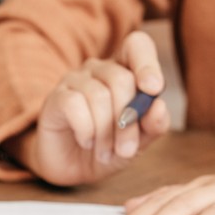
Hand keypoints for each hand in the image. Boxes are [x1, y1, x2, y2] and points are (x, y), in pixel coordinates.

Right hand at [10, 31, 169, 185]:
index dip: (147, 64)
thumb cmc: (109, 149)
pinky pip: (75, 105)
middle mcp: (99, 69)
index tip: (154, 90)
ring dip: (106, 132)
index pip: (137, 45)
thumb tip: (159, 107)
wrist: (72, 169)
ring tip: (105, 153)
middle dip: (128, 120)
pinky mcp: (56, 98)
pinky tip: (86, 142)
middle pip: (121, 79)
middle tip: (126, 150)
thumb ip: (153, 125)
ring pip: (99, 96)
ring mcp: (75, 81)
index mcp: (124, 71)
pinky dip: (86, 130)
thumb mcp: (138, 142)